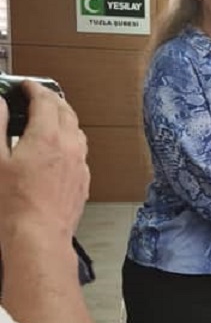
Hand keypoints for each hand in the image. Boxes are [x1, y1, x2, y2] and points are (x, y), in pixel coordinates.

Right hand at [0, 81, 88, 242]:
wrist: (39, 236)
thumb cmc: (14, 204)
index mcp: (47, 137)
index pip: (45, 101)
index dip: (34, 89)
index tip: (25, 86)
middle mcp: (69, 148)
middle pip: (67, 113)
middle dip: (52, 100)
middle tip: (38, 97)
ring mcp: (80, 166)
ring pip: (78, 132)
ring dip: (65, 119)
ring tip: (51, 118)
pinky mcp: (83, 182)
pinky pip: (81, 153)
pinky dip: (71, 142)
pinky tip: (60, 149)